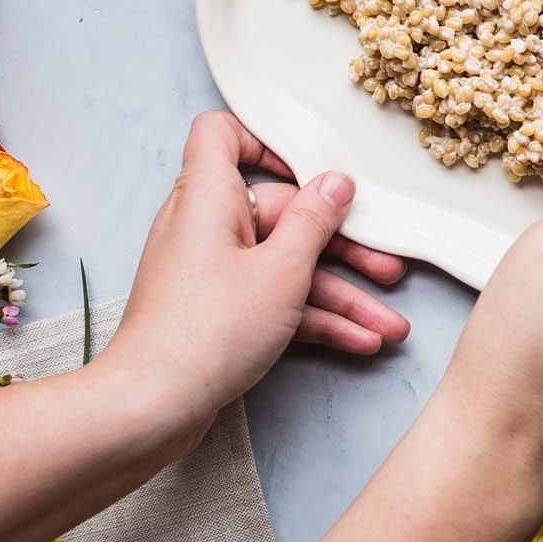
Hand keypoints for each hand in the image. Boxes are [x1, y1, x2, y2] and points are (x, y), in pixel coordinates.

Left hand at [100, 113, 409, 448]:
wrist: (152, 406)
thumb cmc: (207, 331)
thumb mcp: (281, 270)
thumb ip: (314, 221)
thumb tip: (335, 182)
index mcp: (209, 197)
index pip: (222, 135)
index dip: (266, 142)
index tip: (314, 169)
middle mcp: (206, 227)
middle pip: (281, 215)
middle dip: (340, 246)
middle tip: (387, 267)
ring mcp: (211, 272)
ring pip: (284, 267)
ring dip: (340, 296)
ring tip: (389, 326)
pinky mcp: (217, 313)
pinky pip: (272, 301)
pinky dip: (312, 319)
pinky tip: (359, 342)